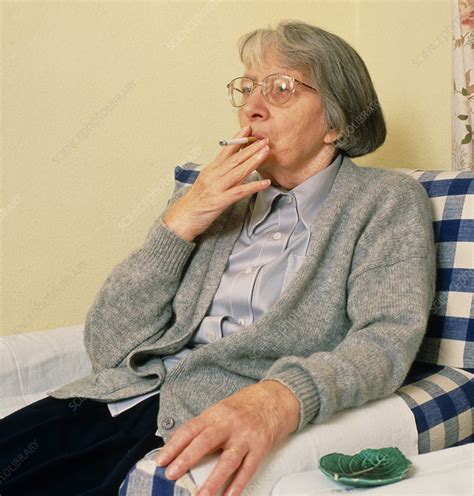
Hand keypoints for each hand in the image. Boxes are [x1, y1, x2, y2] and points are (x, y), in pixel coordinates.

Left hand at [155, 380, 299, 495]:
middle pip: (205, 442)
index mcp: (216, 413)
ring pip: (227, 460)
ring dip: (213, 481)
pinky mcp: (260, 447)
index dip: (174, 445)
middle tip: (171, 475)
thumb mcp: (222, 410)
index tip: (160, 461)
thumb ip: (205, 428)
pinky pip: (248, 469)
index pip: (190, 429)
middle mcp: (229, 424)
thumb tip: (182, 449)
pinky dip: (237, 485)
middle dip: (187, 459)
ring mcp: (246, 436)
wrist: (276, 398)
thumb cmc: (245, 406)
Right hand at [162, 126, 270, 241]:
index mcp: (210, 170)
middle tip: (264, 139)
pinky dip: (253, 186)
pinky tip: (265, 183)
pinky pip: (240, 192)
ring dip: (254, 161)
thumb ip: (223, 175)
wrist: (182, 218)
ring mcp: (216, 188)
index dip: (237, 139)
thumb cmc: (195, 203)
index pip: (226, 151)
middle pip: (235, 159)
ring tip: (266, 152)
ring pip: (238, 171)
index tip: (248, 129)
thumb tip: (239, 167)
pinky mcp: (220, 201)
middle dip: (251, 148)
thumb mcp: (208, 184)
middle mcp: (213, 176)